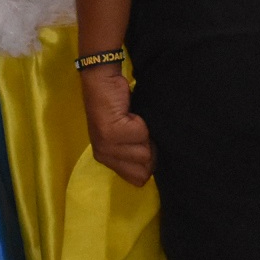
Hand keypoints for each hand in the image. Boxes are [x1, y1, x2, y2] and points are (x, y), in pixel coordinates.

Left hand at [81, 63, 153, 185]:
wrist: (102, 80)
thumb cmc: (120, 105)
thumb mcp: (127, 135)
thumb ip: (137, 151)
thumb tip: (157, 164)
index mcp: (108, 160)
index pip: (139, 179)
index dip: (149, 160)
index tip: (142, 140)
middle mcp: (104, 157)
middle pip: (145, 169)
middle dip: (149, 147)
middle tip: (136, 128)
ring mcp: (106, 146)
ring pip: (145, 152)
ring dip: (145, 133)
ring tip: (132, 120)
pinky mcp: (110, 133)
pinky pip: (142, 134)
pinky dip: (141, 121)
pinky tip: (129, 113)